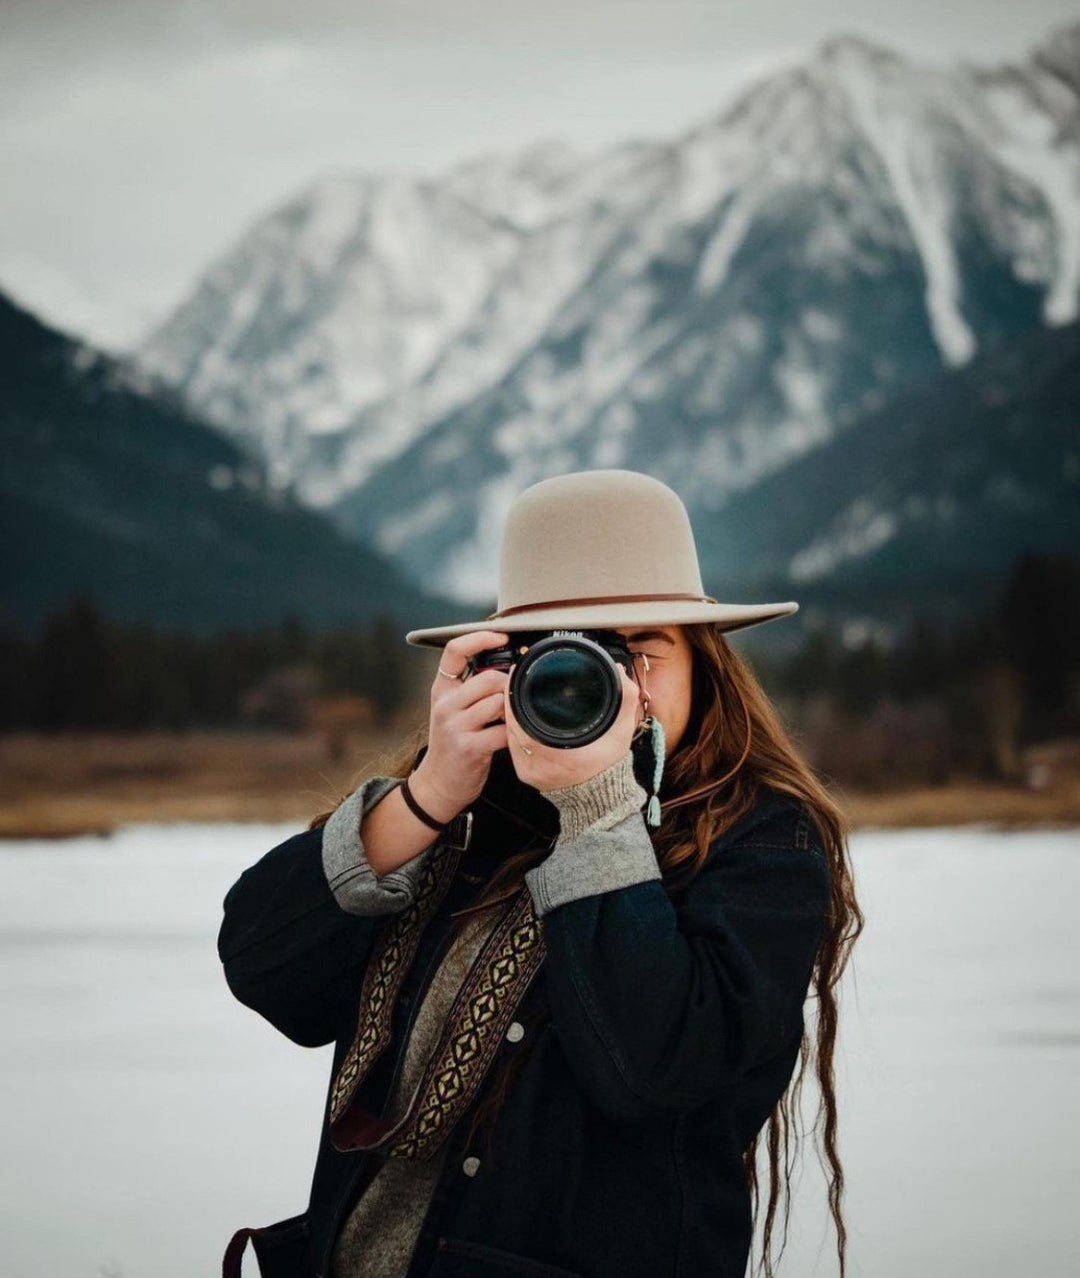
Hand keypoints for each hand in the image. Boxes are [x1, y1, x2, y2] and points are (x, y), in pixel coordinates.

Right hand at [408, 630, 511, 821]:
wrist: (437, 784)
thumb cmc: (453, 744)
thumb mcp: (453, 711)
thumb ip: (472, 689)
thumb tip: (507, 667)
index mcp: (441, 690)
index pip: (454, 651)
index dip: (480, 638)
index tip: (502, 636)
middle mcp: (445, 705)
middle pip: (488, 678)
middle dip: (509, 684)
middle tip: (514, 696)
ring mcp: (455, 726)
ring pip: (498, 703)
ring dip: (513, 710)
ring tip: (512, 718)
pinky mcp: (469, 748)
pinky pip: (503, 731)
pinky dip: (515, 733)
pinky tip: (515, 736)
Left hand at [504, 661, 645, 791]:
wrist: (600, 795)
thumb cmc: (609, 764)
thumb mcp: (622, 730)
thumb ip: (624, 699)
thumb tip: (617, 670)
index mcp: (563, 756)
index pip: (524, 724)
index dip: (516, 699)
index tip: (518, 676)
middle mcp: (541, 765)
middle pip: (514, 726)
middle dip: (513, 700)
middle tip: (515, 678)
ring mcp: (530, 771)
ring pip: (511, 735)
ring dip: (512, 713)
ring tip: (515, 691)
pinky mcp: (525, 773)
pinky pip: (513, 745)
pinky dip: (514, 728)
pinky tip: (518, 714)